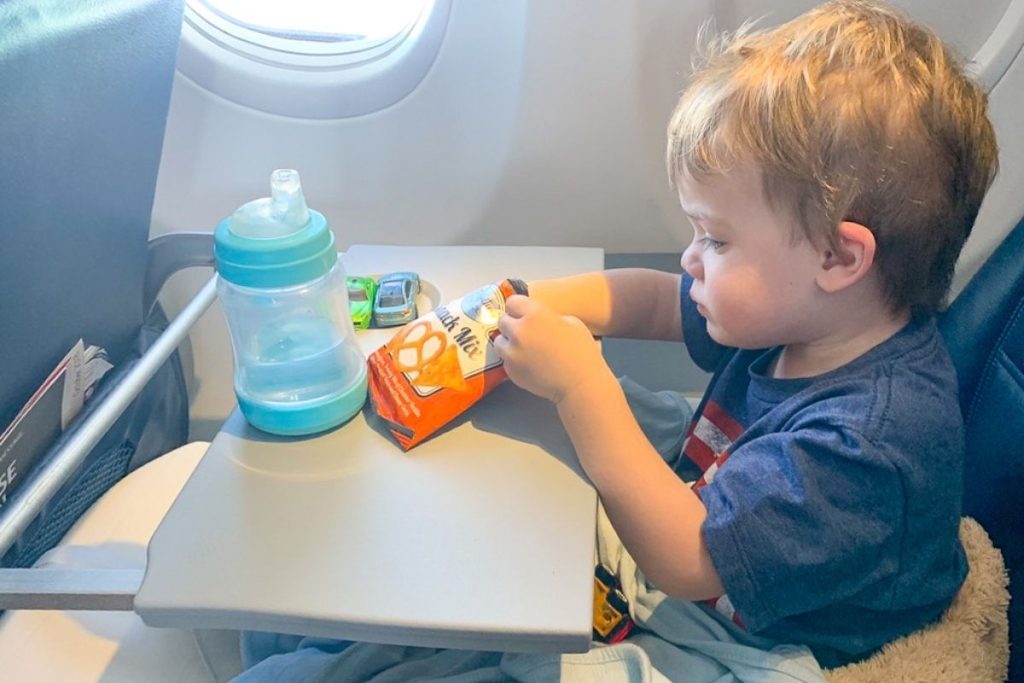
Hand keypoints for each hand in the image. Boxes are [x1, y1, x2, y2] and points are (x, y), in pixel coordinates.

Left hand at [492, 295, 609, 403]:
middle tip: (526, 332)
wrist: (579, 383)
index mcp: (534, 315)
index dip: (518, 308)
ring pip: (499, 341)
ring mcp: (512, 353)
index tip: (523, 313)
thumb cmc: (581, 351)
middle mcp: (519, 331)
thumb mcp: (571, 322)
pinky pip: (505, 359)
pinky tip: (529, 363)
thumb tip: (538, 318)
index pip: (512, 302)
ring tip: (524, 348)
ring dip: (508, 342)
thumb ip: (548, 316)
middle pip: (503, 321)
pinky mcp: (510, 370)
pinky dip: (513, 360)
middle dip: (512, 324)